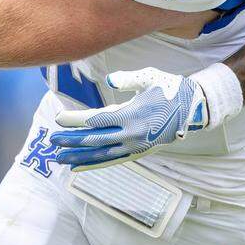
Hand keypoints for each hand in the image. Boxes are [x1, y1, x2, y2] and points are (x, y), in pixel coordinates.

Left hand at [50, 68, 208, 170]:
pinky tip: (79, 167)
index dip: (76, 120)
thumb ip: (127, 79)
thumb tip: (109, 80)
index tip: (59, 119)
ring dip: (79, 157)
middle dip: (71, 140)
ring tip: (60, 158)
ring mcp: (136, 146)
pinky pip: (112, 161)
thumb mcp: (150, 77)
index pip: (97, 120)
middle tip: (52, 140)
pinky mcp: (139, 152)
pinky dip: (94, 164)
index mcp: (132, 114)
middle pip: (95, 140)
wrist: (192, 108)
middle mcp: (132, 134)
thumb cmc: (169, 88)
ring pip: (101, 154)